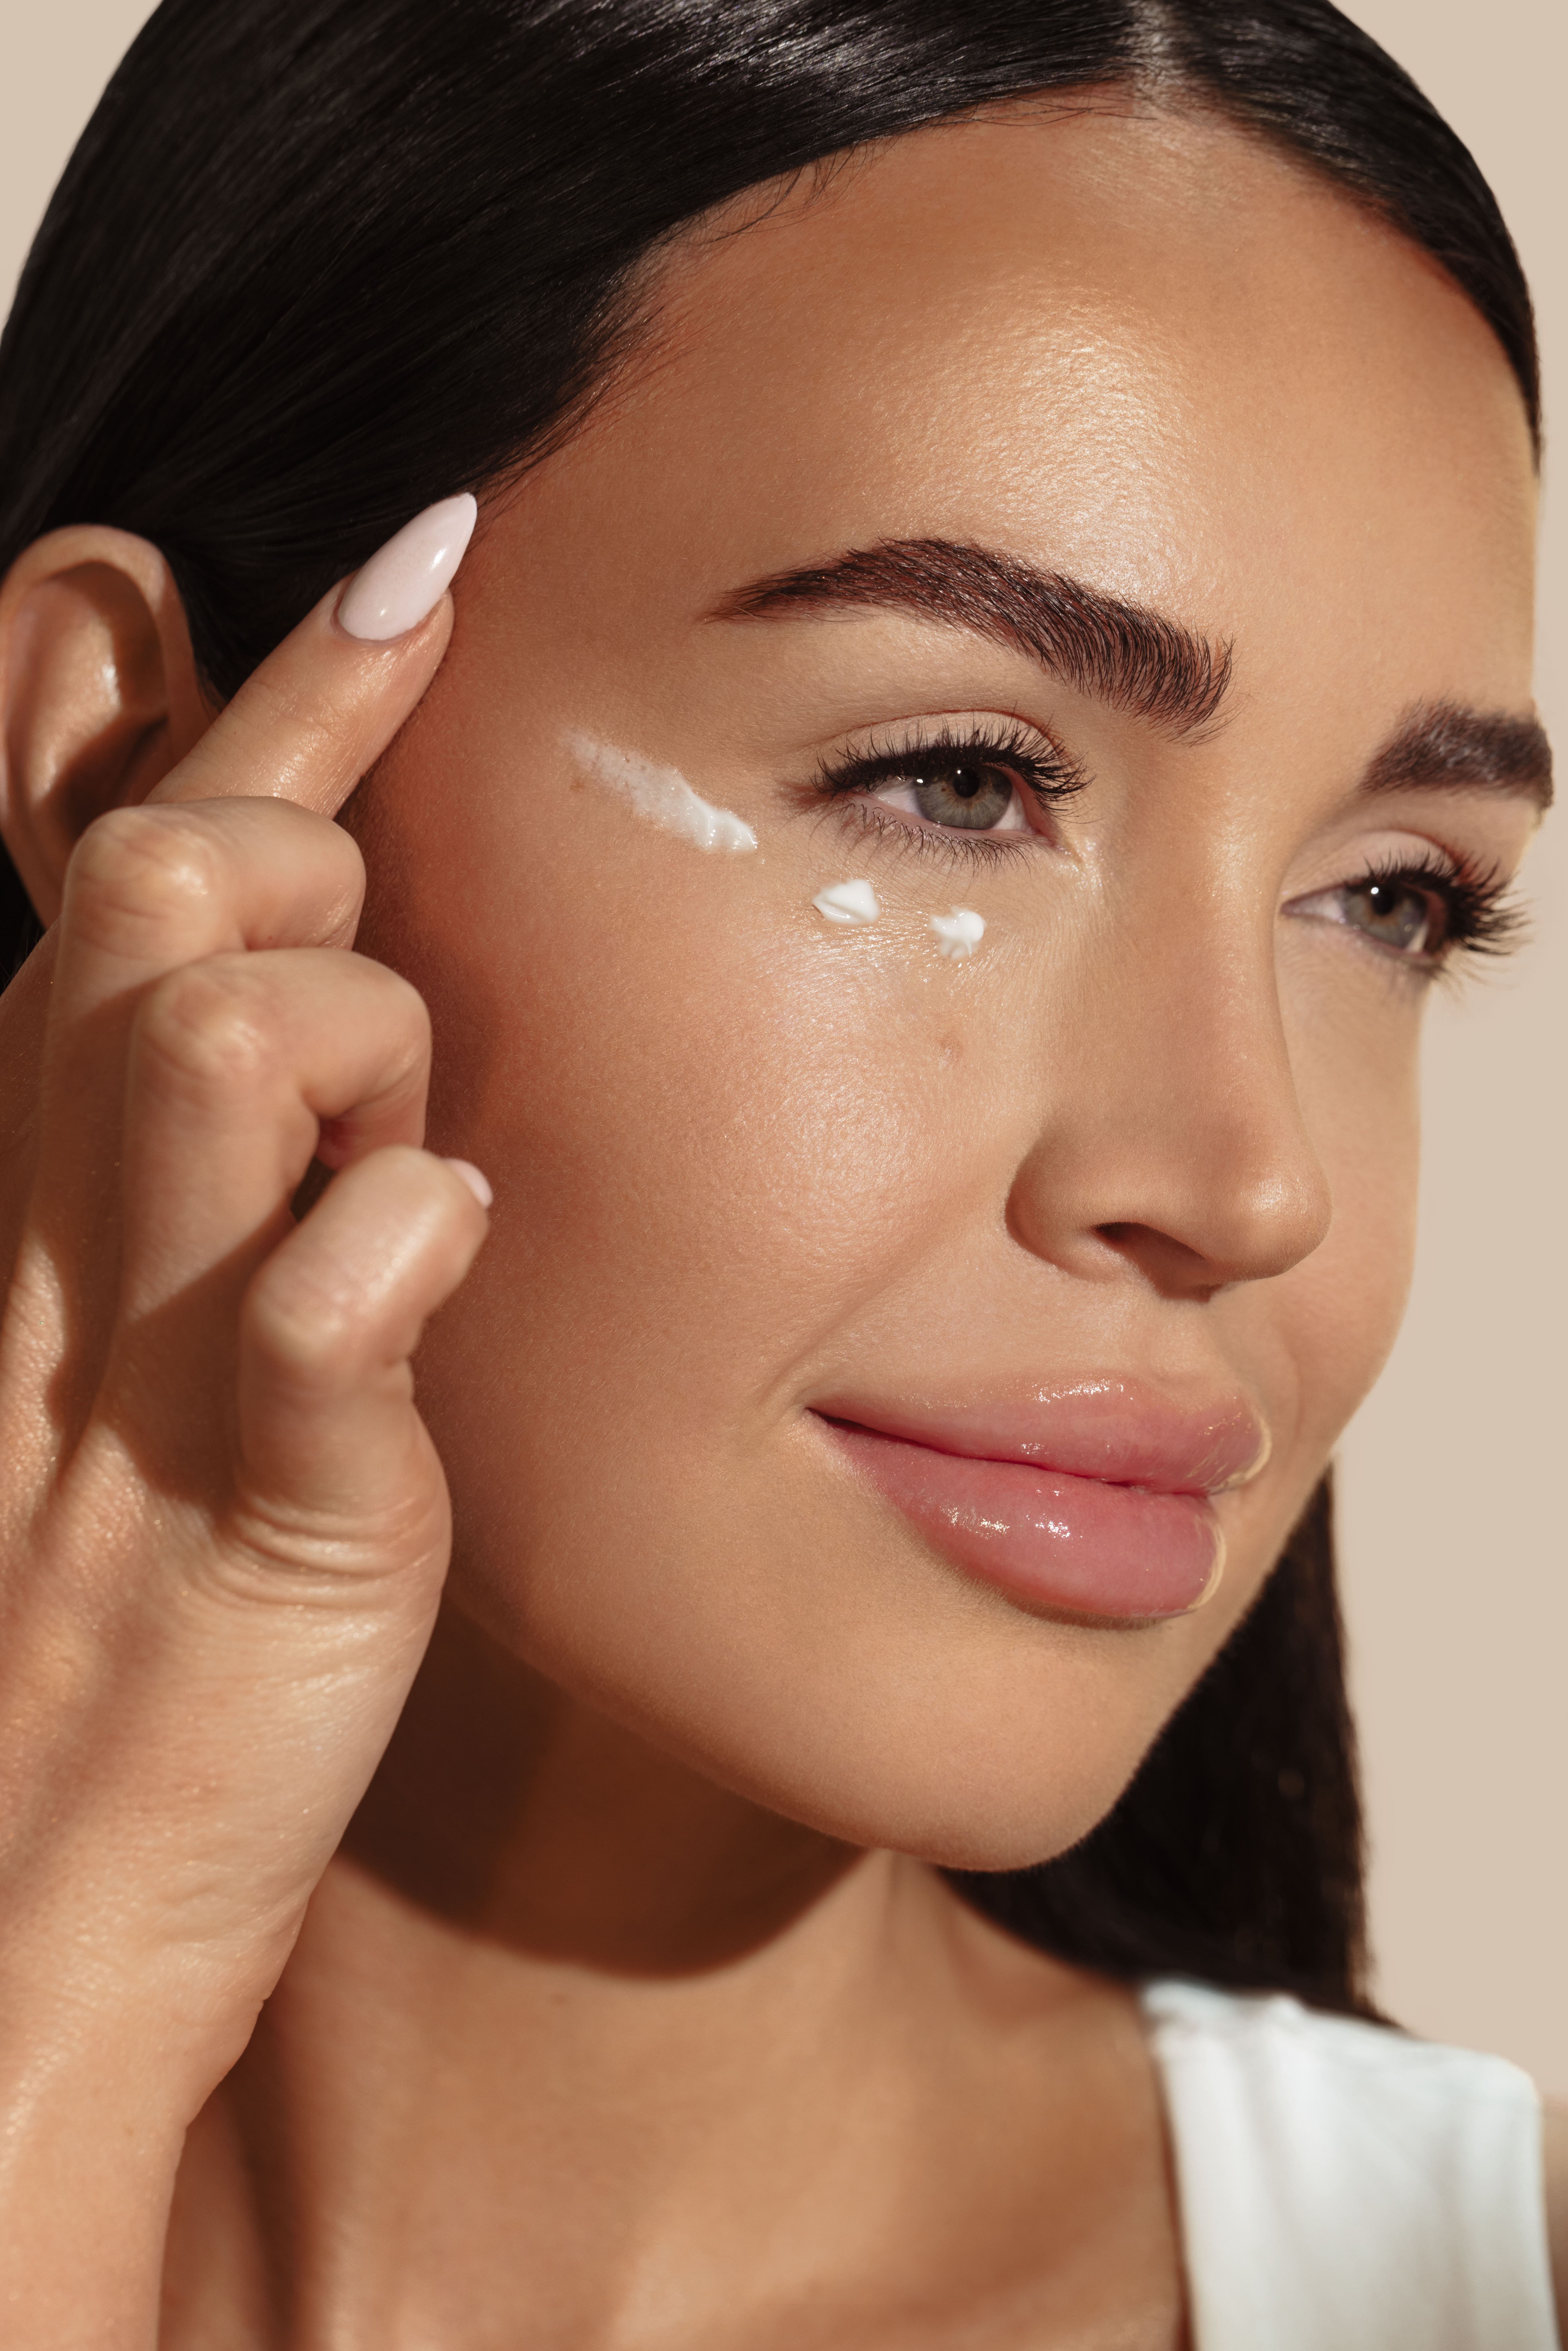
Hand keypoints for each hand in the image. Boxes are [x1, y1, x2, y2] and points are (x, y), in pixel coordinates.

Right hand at [0, 498, 483, 2336]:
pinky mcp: (258, 1499)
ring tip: (398, 1158)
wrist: (54, 1874)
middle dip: (322, 877)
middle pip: (185, 895)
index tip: (427, 560)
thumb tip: (336, 969)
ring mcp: (160, 1348)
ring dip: (361, 1044)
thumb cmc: (146, 1560)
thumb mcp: (167, 1307)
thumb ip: (226, 1133)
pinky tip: (421, 1239)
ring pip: (233, 1038)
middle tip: (383, 1011)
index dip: (291, 697)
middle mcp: (93, 1213)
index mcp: (76, 1165)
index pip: (168, 862)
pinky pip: (313, 1311)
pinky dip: (376, 1250)